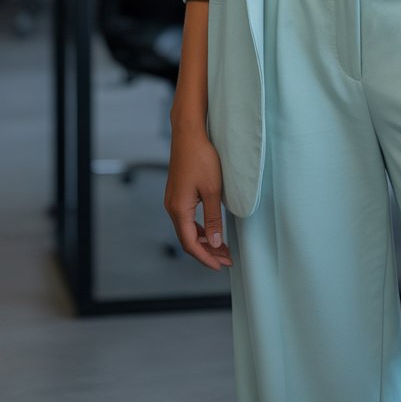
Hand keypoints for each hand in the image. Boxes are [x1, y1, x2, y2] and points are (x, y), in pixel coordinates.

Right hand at [164, 127, 232, 270]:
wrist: (189, 134)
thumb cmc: (201, 158)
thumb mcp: (213, 190)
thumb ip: (213, 218)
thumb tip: (216, 242)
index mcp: (179, 209)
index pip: (190, 244)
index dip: (205, 257)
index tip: (220, 266)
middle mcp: (172, 207)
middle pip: (188, 239)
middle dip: (207, 252)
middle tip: (226, 260)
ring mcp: (173, 200)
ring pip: (187, 229)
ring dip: (204, 240)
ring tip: (222, 248)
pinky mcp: (177, 194)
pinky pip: (187, 219)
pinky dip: (199, 228)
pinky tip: (212, 230)